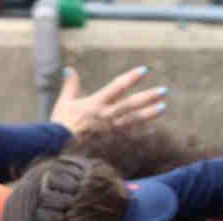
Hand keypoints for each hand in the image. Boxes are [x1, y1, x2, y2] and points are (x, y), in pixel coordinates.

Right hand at [50, 65, 165, 134]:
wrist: (58, 148)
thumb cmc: (60, 125)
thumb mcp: (64, 102)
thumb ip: (70, 85)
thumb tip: (69, 69)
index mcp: (95, 103)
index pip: (117, 87)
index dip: (131, 78)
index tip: (145, 71)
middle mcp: (106, 115)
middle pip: (131, 104)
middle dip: (148, 96)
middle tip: (164, 90)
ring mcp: (110, 130)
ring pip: (133, 120)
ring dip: (149, 113)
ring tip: (163, 107)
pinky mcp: (110, 141)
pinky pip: (128, 135)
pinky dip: (140, 131)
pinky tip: (151, 127)